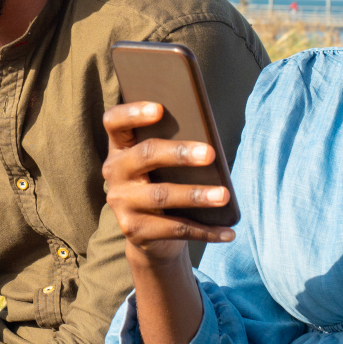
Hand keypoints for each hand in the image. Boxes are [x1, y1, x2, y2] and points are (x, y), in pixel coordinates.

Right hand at [102, 101, 234, 266]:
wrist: (149, 234)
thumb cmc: (161, 183)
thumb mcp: (160, 164)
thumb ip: (170, 148)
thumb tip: (208, 140)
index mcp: (120, 148)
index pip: (114, 122)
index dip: (132, 113)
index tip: (159, 109)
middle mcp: (114, 172)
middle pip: (144, 155)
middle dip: (179, 153)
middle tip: (210, 153)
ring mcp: (121, 202)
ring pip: (161, 195)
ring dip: (196, 195)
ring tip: (224, 195)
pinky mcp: (134, 230)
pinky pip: (174, 229)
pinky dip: (205, 230)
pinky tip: (228, 231)